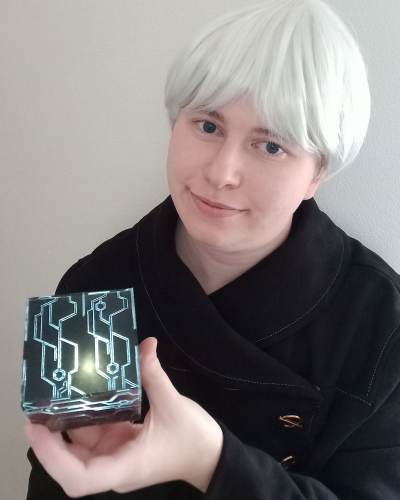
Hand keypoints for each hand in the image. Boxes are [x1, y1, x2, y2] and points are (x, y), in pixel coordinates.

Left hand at [24, 337, 222, 496]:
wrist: (212, 456)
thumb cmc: (193, 439)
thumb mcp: (173, 405)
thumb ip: (154, 375)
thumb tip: (146, 344)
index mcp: (124, 466)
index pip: (78, 477)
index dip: (52, 456)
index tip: (36, 428)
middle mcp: (114, 465)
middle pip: (72, 461)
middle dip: (52, 437)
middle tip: (38, 406)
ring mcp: (117, 455)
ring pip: (82, 444)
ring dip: (68, 422)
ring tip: (54, 395)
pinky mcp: (123, 444)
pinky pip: (97, 432)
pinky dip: (88, 415)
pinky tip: (81, 395)